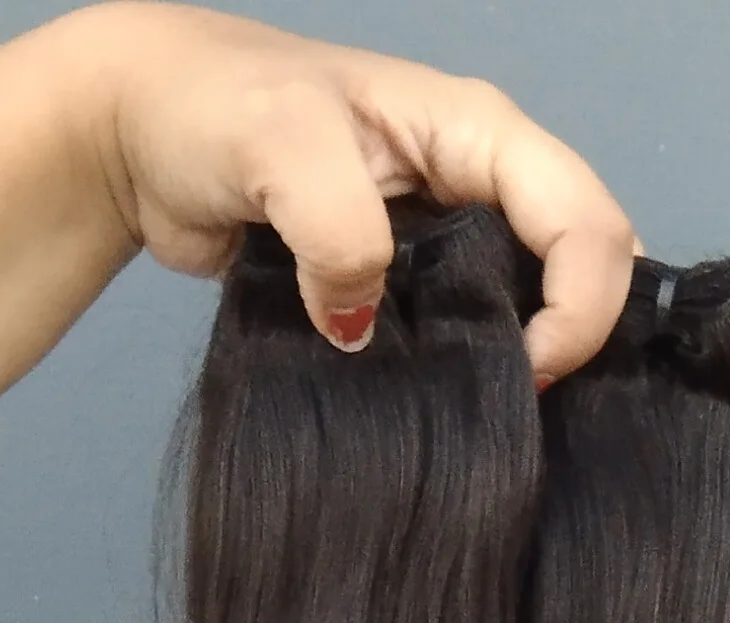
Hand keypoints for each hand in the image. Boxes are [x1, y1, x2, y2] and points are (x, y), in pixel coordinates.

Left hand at [93, 8, 638, 375]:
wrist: (136, 129)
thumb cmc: (208, 105)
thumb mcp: (280, 145)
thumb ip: (341, 232)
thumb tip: (365, 326)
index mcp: (480, 133)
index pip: (589, 225)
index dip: (582, 308)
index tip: (529, 372)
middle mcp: (484, 181)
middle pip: (594, 264)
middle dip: (584, 336)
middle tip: (531, 398)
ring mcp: (453, 235)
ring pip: (546, 304)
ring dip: (538, 362)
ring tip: (505, 410)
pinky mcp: (415, 283)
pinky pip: (483, 334)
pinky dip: (484, 375)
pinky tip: (459, 404)